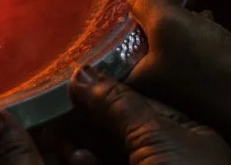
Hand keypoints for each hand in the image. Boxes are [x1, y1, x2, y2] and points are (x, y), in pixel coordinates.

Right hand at [69, 69, 230, 164]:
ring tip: (53, 136)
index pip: (134, 105)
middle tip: (47, 111)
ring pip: (103, 156)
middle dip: (81, 122)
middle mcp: (164, 159)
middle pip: (114, 133)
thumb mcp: (157, 135)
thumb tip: (83, 74)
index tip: (66, 86)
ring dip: (77, 146)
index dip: (99, 94)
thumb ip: (119, 104)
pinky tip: (76, 159)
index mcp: (184, 136)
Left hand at [123, 0, 230, 142]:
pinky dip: (193, 29)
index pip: (109, 35)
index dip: (118, 6)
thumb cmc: (207, 68)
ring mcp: (170, 81)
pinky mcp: (194, 79)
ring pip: (164, 37)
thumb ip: (147, 0)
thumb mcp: (170, 24)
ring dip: (174, 14)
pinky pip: (185, 46)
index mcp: (128, 75)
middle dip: (148, 7)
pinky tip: (204, 14)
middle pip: (137, 33)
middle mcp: (144, 81)